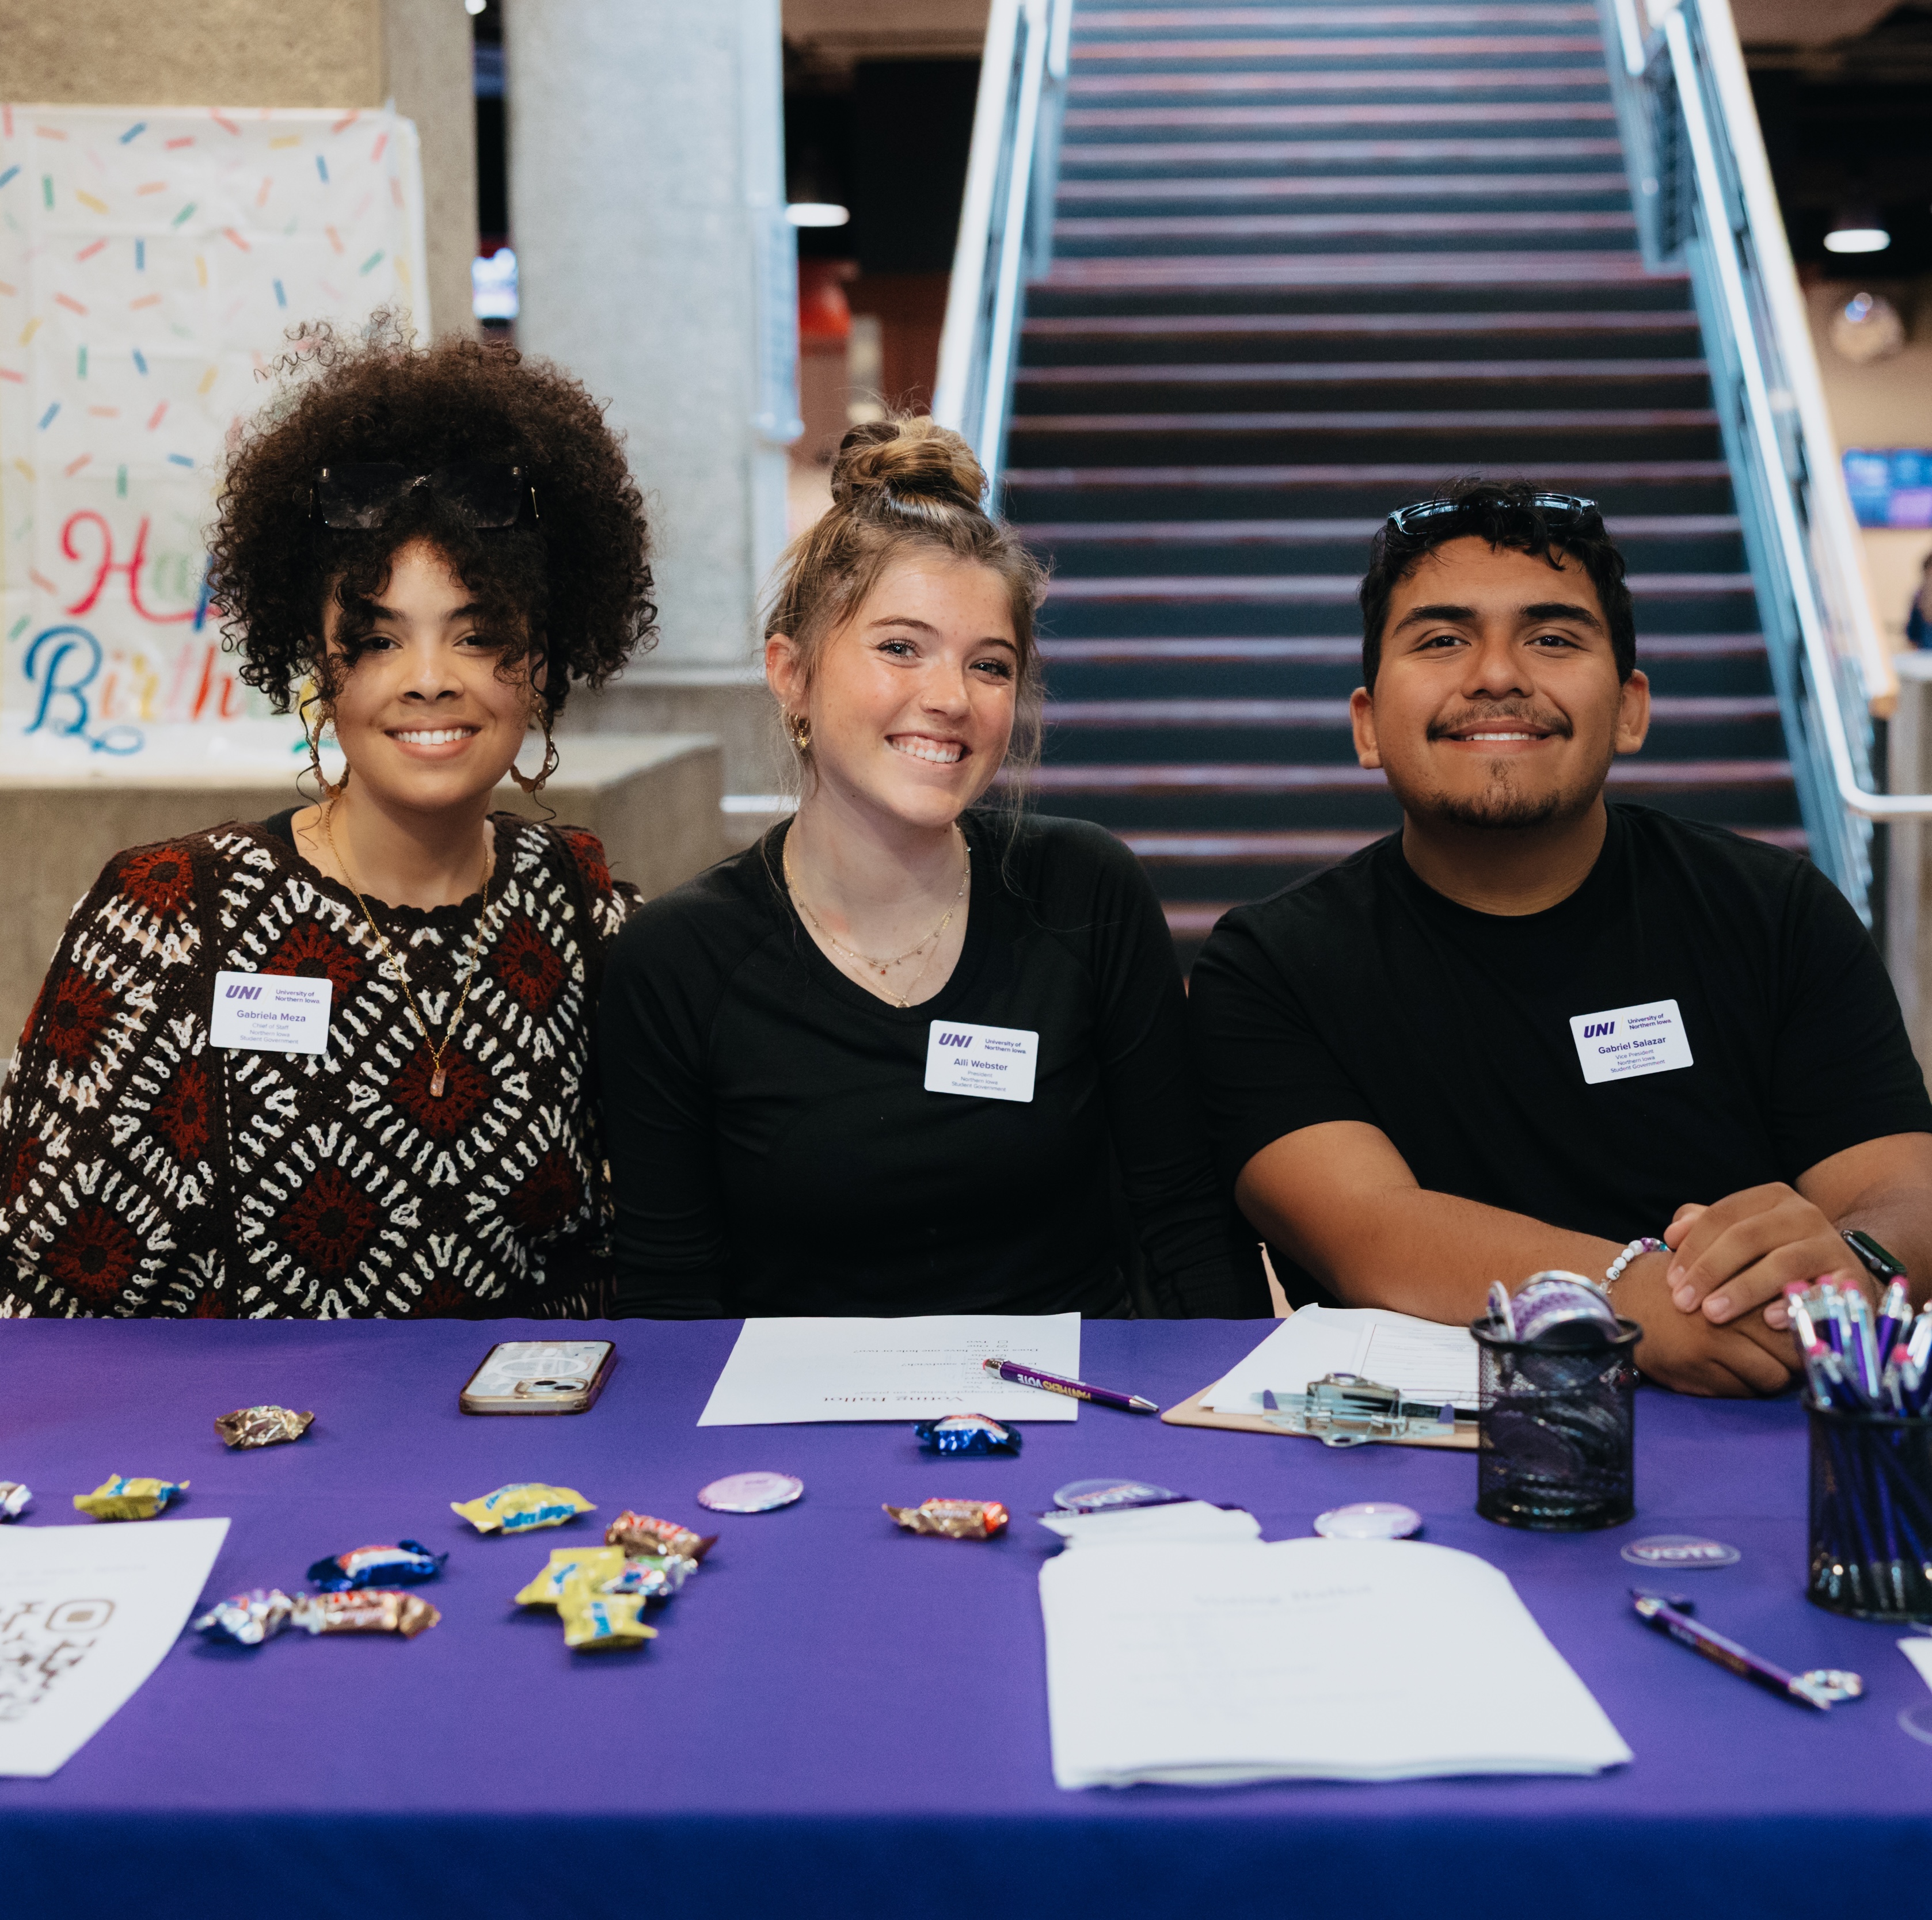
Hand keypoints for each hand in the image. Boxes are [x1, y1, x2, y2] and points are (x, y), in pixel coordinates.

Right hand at [1614, 1255, 1797, 1396]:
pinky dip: (1741, 1386)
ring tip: (1750, 1362)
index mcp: (1746, 1280)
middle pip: (1795, 1351)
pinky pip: (1743, 1391)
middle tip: (1784, 1355)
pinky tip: (1725, 1370)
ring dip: (1768, 1375)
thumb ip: (1768, 1274)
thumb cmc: (1684, 1283)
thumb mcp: (1724, 1267)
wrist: (1625, 1296)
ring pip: (1774, 1377)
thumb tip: (1825, 1295)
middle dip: (1794, 1358)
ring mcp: (1716, 1341)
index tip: (1807, 1335)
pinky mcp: (1697, 1367)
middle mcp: (1735, 1311)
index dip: (1810, 1331)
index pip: (1804, 1317)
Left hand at [1662, 1186, 1865, 1330]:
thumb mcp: (1742, 1234)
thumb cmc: (1775, 1256)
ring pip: (1781, 1263)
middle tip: (1683, 1303)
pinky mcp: (1850, 1277)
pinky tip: (1769, 1321)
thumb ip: (1704, 1227)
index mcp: (1772, 1198)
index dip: (1692, 1248)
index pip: (1722, 1216)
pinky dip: (1794, 1304)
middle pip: (1746, 1237)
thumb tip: (1672, 1233)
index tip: (1670, 1281)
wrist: (1839, 1274)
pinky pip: (1820, 1291)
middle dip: (1709, 1271)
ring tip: (1713, 1313)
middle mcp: (1803, 1214)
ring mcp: (1829, 1244)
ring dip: (1743, 1289)